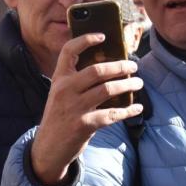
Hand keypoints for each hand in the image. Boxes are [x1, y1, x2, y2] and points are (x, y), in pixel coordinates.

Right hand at [30, 33, 143, 185]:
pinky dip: (128, 110)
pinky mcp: (84, 124)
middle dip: (120, 66)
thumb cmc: (59, 117)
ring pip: (108, 90)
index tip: (103, 36)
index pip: (69, 51)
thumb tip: (108, 68)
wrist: (47, 149)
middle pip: (97, 70)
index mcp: (59, 79)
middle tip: (133, 65)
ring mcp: (75, 107)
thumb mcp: (60, 95)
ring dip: (128, 85)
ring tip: (138, 83)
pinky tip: (137, 108)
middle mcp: (65, 90)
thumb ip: (77, 82)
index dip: (85, 39)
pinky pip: (112, 114)